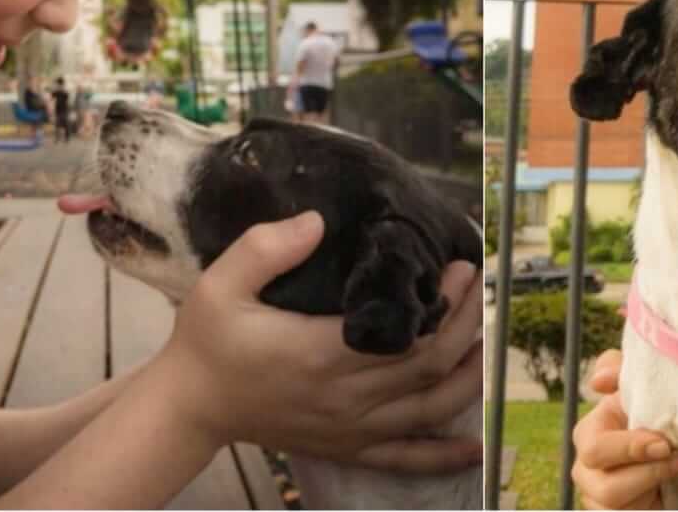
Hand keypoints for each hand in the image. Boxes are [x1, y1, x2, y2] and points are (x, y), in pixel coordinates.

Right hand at [157, 212, 483, 473]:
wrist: (190, 405)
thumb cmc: (207, 341)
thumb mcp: (220, 283)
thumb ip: (265, 248)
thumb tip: (315, 221)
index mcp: (319, 353)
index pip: (405, 333)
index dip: (445, 304)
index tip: (461, 269)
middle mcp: (343, 396)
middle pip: (429, 366)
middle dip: (465, 325)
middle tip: (477, 288)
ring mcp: (348, 428)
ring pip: (430, 408)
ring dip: (469, 376)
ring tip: (487, 341)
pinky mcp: (346, 447)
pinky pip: (405, 457)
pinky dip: (443, 455)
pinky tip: (475, 448)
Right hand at [571, 350, 677, 509]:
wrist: (675, 455)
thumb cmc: (653, 419)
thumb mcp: (641, 390)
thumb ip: (618, 370)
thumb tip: (597, 380)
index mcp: (588, 434)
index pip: (594, 448)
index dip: (629, 448)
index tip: (664, 443)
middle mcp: (586, 470)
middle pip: (606, 487)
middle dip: (647, 474)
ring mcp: (597, 498)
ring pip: (617, 507)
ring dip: (655, 489)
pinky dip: (652, 506)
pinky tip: (671, 489)